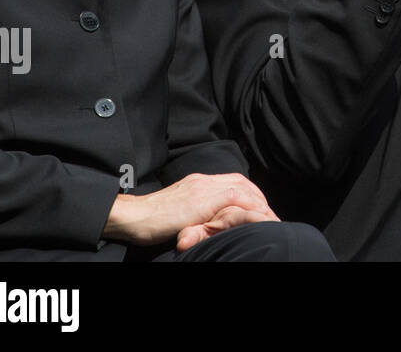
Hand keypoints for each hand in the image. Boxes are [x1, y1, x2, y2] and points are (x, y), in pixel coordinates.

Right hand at [102, 172, 274, 245]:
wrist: (131, 216)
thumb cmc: (150, 219)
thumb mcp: (180, 210)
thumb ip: (196, 209)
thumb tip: (209, 220)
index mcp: (198, 182)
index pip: (233, 182)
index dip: (249, 194)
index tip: (259, 208)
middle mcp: (203, 181)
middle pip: (241, 183)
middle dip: (258, 198)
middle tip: (268, 215)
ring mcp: (202, 188)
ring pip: (241, 189)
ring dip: (257, 203)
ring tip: (268, 218)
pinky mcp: (200, 199)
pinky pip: (234, 198)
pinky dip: (249, 206)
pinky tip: (258, 217)